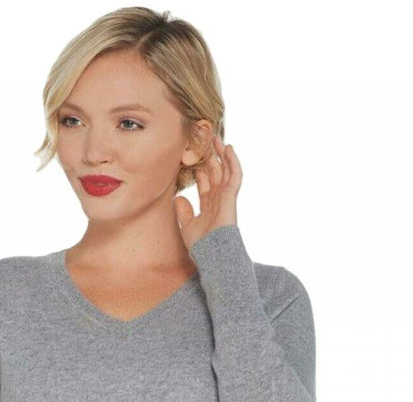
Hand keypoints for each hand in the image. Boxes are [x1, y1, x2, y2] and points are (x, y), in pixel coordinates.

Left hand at [175, 132, 240, 249]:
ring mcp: (226, 196)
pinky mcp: (231, 196)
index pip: (203, 180)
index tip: (190, 154)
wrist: (212, 254)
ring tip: (215, 136)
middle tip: (203, 139)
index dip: (198, 167)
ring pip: (224, 169)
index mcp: (208, 204)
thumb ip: (184, 212)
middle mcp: (218, 198)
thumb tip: (178, 198)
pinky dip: (232, 161)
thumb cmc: (201, 245)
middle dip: (209, 155)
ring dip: (220, 153)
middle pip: (214, 171)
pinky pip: (234, 174)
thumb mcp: (187, 226)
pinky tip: (228, 148)